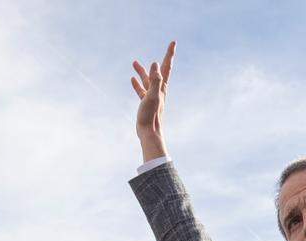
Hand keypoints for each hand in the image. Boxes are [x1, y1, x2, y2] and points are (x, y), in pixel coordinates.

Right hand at [131, 41, 174, 160]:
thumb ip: (155, 80)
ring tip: (134, 62)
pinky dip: (137, 84)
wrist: (150, 133)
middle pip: (158, 72)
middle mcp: (159, 91)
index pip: (166, 67)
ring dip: (142, 71)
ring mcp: (152, 97)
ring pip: (147, 80)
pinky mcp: (146, 104)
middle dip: (161, 60)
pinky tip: (132, 80)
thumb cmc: (151, 116)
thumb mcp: (152, 95)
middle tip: (167, 47)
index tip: (173, 42)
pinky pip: (141, 90)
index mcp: (162, 87)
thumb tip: (155, 64)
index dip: (169, 54)